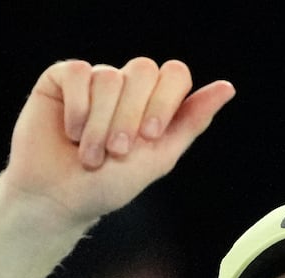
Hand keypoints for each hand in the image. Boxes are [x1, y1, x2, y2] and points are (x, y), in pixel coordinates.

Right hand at [4, 57, 234, 221]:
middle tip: (117, 151)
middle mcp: (126, 87)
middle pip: (144, 70)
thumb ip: (191, 122)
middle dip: (131, 116)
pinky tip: (71, 132)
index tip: (149, 136)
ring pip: (110, 76)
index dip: (164, 102)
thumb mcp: (158, 158)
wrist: (57, 200)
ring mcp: (94, 80)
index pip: (174, 74)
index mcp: (153, 103)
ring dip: (100, 124)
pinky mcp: (63, 79)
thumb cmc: (106, 186)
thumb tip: (227, 87)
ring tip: (89, 154)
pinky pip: (78, 73)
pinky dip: (77, 108)